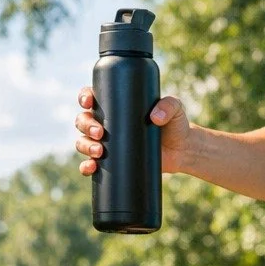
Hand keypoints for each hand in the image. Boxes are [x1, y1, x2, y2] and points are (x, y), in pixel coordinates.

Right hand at [74, 87, 192, 176]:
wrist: (181, 151)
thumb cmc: (175, 125)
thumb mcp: (175, 110)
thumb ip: (169, 106)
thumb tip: (155, 116)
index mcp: (116, 106)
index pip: (92, 98)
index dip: (84, 98)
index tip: (89, 103)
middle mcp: (107, 123)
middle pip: (83, 121)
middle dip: (86, 125)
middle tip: (100, 133)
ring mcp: (108, 143)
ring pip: (84, 142)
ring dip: (85, 146)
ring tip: (100, 151)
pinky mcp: (112, 162)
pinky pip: (91, 164)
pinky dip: (87, 166)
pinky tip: (91, 167)